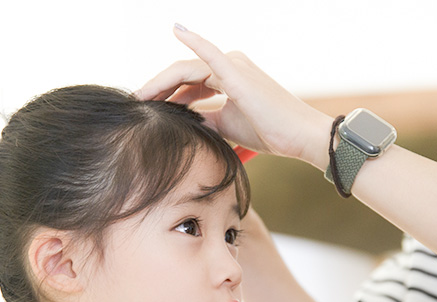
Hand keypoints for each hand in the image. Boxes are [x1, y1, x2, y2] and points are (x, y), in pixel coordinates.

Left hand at [138, 25, 333, 168]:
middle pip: (182, 74)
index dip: (165, 94)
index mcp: (229, 77)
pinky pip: (210, 53)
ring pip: (187, 70)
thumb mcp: (228, 126)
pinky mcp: (237, 73)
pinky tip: (177, 28)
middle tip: (136, 104)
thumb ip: (206, 119)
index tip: (147, 109)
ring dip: (161, 83)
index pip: (188, 82)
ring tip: (141, 97)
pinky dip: (194, 40)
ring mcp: (234, 66)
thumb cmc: (271, 131)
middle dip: (157, 89)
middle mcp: (230, 66)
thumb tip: (183, 121)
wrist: (300, 137)